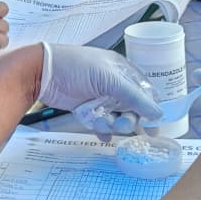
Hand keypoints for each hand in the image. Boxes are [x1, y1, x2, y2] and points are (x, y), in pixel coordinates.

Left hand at [38, 44, 162, 140]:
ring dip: (113, 124)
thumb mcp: (109, 79)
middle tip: (122, 125)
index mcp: (121, 71)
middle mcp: (112, 84)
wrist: (42, 72)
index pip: (144, 92)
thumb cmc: (75, 66)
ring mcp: (99, 96)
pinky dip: (102, 129)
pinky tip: (100, 132)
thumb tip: (157, 113)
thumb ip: (134, 97)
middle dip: (129, 120)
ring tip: (103, 123)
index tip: (154, 126)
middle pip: (131, 108)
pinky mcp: (86, 108)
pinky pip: (101, 122)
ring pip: (116, 117)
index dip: (150, 109)